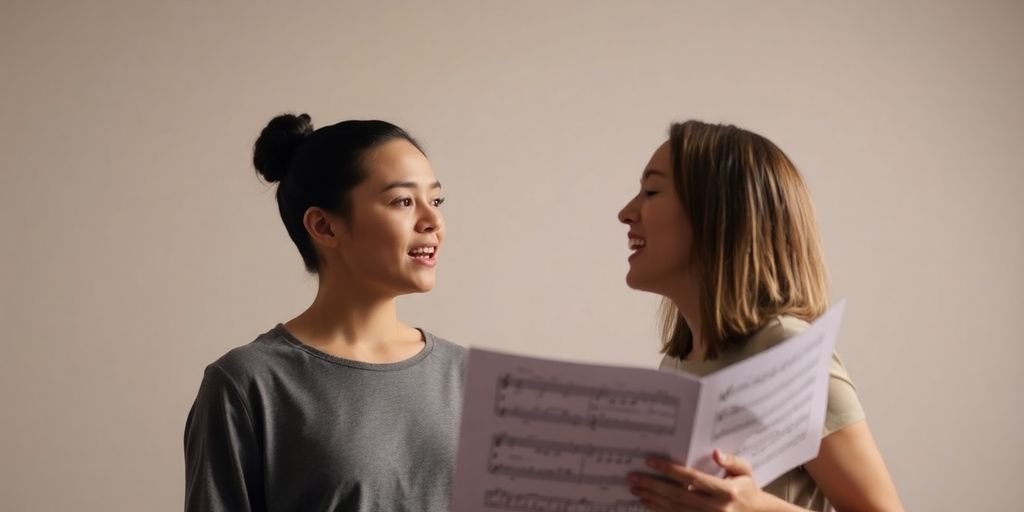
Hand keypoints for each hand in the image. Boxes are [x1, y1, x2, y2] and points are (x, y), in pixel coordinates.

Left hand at [628, 450, 777, 511]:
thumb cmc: (748, 490)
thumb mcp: (745, 471)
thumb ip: (731, 461)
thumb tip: (715, 452)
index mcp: (725, 491)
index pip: (692, 478)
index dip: (670, 470)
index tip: (651, 462)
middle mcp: (716, 508)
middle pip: (678, 496)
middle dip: (653, 486)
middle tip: (633, 478)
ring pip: (675, 510)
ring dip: (653, 499)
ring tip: (636, 490)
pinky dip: (661, 511)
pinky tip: (648, 504)